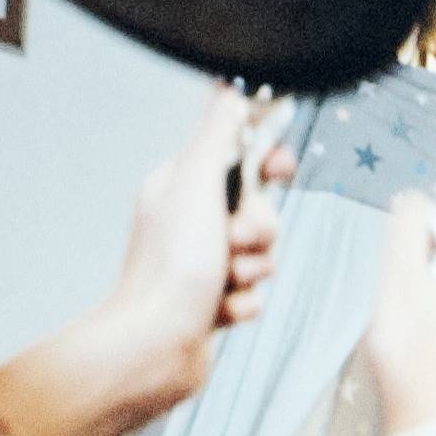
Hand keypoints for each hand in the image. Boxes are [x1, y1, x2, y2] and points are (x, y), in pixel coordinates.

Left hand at [99, 80, 289, 404]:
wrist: (154, 348)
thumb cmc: (172, 266)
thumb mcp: (195, 182)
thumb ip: (217, 133)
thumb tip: (230, 87)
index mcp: (179, 189)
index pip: (236, 158)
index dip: (265, 162)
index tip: (281, 167)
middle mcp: (186, 225)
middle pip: (258, 209)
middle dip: (261, 228)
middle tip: (236, 241)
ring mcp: (198, 268)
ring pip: (260, 255)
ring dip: (253, 269)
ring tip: (225, 283)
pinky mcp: (209, 307)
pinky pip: (252, 295)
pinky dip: (242, 304)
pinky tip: (219, 313)